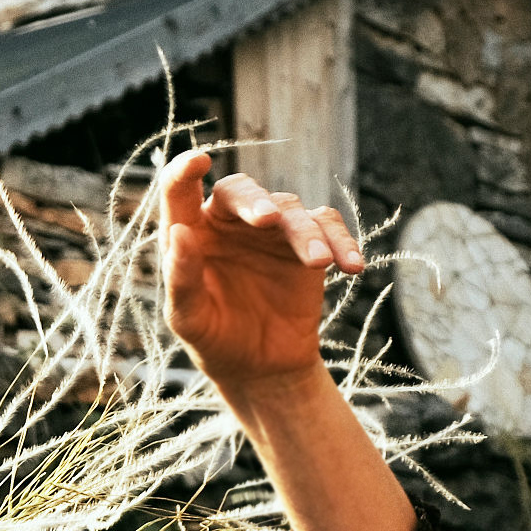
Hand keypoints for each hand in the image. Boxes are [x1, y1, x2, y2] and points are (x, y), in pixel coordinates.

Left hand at [157, 148, 363, 394]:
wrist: (262, 369)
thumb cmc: (215, 340)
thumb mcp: (189, 320)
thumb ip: (181, 279)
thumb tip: (179, 234)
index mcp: (193, 232)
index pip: (180, 191)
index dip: (184, 171)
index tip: (198, 161)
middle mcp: (230, 221)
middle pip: (241, 191)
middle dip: (256, 202)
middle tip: (269, 221)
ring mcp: (272, 230)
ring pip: (291, 210)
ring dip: (306, 233)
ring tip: (317, 263)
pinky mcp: (307, 242)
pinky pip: (328, 227)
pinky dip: (342, 242)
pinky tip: (351, 266)